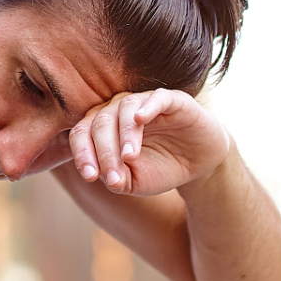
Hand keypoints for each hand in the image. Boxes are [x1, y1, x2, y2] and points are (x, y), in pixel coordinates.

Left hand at [68, 88, 229, 197]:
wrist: (198, 163)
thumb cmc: (160, 168)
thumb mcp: (135, 182)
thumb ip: (117, 180)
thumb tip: (104, 179)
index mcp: (104, 127)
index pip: (83, 134)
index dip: (82, 154)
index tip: (90, 176)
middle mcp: (119, 109)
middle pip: (100, 122)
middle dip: (104, 152)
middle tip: (114, 177)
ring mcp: (145, 102)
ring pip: (124, 107)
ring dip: (124, 134)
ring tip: (129, 157)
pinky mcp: (173, 100)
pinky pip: (157, 98)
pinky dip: (147, 107)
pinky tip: (141, 119)